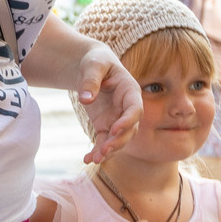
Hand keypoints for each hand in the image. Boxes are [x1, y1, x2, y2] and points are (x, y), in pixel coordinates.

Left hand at [76, 47, 142, 163]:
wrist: (90, 67)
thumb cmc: (95, 62)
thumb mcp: (93, 65)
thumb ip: (90, 80)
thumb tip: (85, 99)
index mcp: (130, 91)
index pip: (135, 109)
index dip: (128, 120)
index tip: (114, 129)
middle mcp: (127, 108)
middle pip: (130, 129)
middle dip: (118, 141)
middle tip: (104, 150)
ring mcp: (117, 118)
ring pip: (118, 140)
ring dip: (108, 151)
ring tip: (94, 159)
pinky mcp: (106, 126)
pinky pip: (104, 141)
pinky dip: (97, 151)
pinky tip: (87, 160)